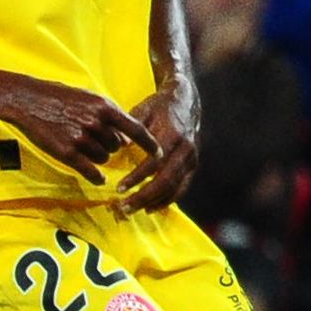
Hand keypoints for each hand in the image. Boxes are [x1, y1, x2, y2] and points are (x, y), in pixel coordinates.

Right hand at [0, 77, 154, 186]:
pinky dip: (96, 176)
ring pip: (103, 158)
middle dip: (110, 147)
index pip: (136, 129)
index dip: (150, 144)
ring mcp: (81, 138)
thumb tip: (126, 140)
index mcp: (105, 108)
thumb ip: (110, 116)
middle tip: (93, 139)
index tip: (160, 154)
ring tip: (80, 144)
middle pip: (117, 146)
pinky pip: (90, 170)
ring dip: (97, 156)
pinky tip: (98, 178)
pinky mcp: (66, 152)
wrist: (28, 99)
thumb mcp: (91, 98)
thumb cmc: (61, 97)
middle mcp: (96, 123)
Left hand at [117, 86, 200, 210]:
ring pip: (174, 187)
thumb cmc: (158, 107)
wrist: (185, 101)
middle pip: (166, 180)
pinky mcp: (193, 165)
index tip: (119, 189)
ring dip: (153, 202)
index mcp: (172, 135)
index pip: (154, 163)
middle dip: (144, 196)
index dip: (137, 178)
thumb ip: (131, 130)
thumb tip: (118, 147)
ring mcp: (192, 158)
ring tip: (133, 210)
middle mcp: (185, 149)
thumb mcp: (142, 111)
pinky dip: (166, 200)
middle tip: (124, 207)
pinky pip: (182, 188)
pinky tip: (151, 207)